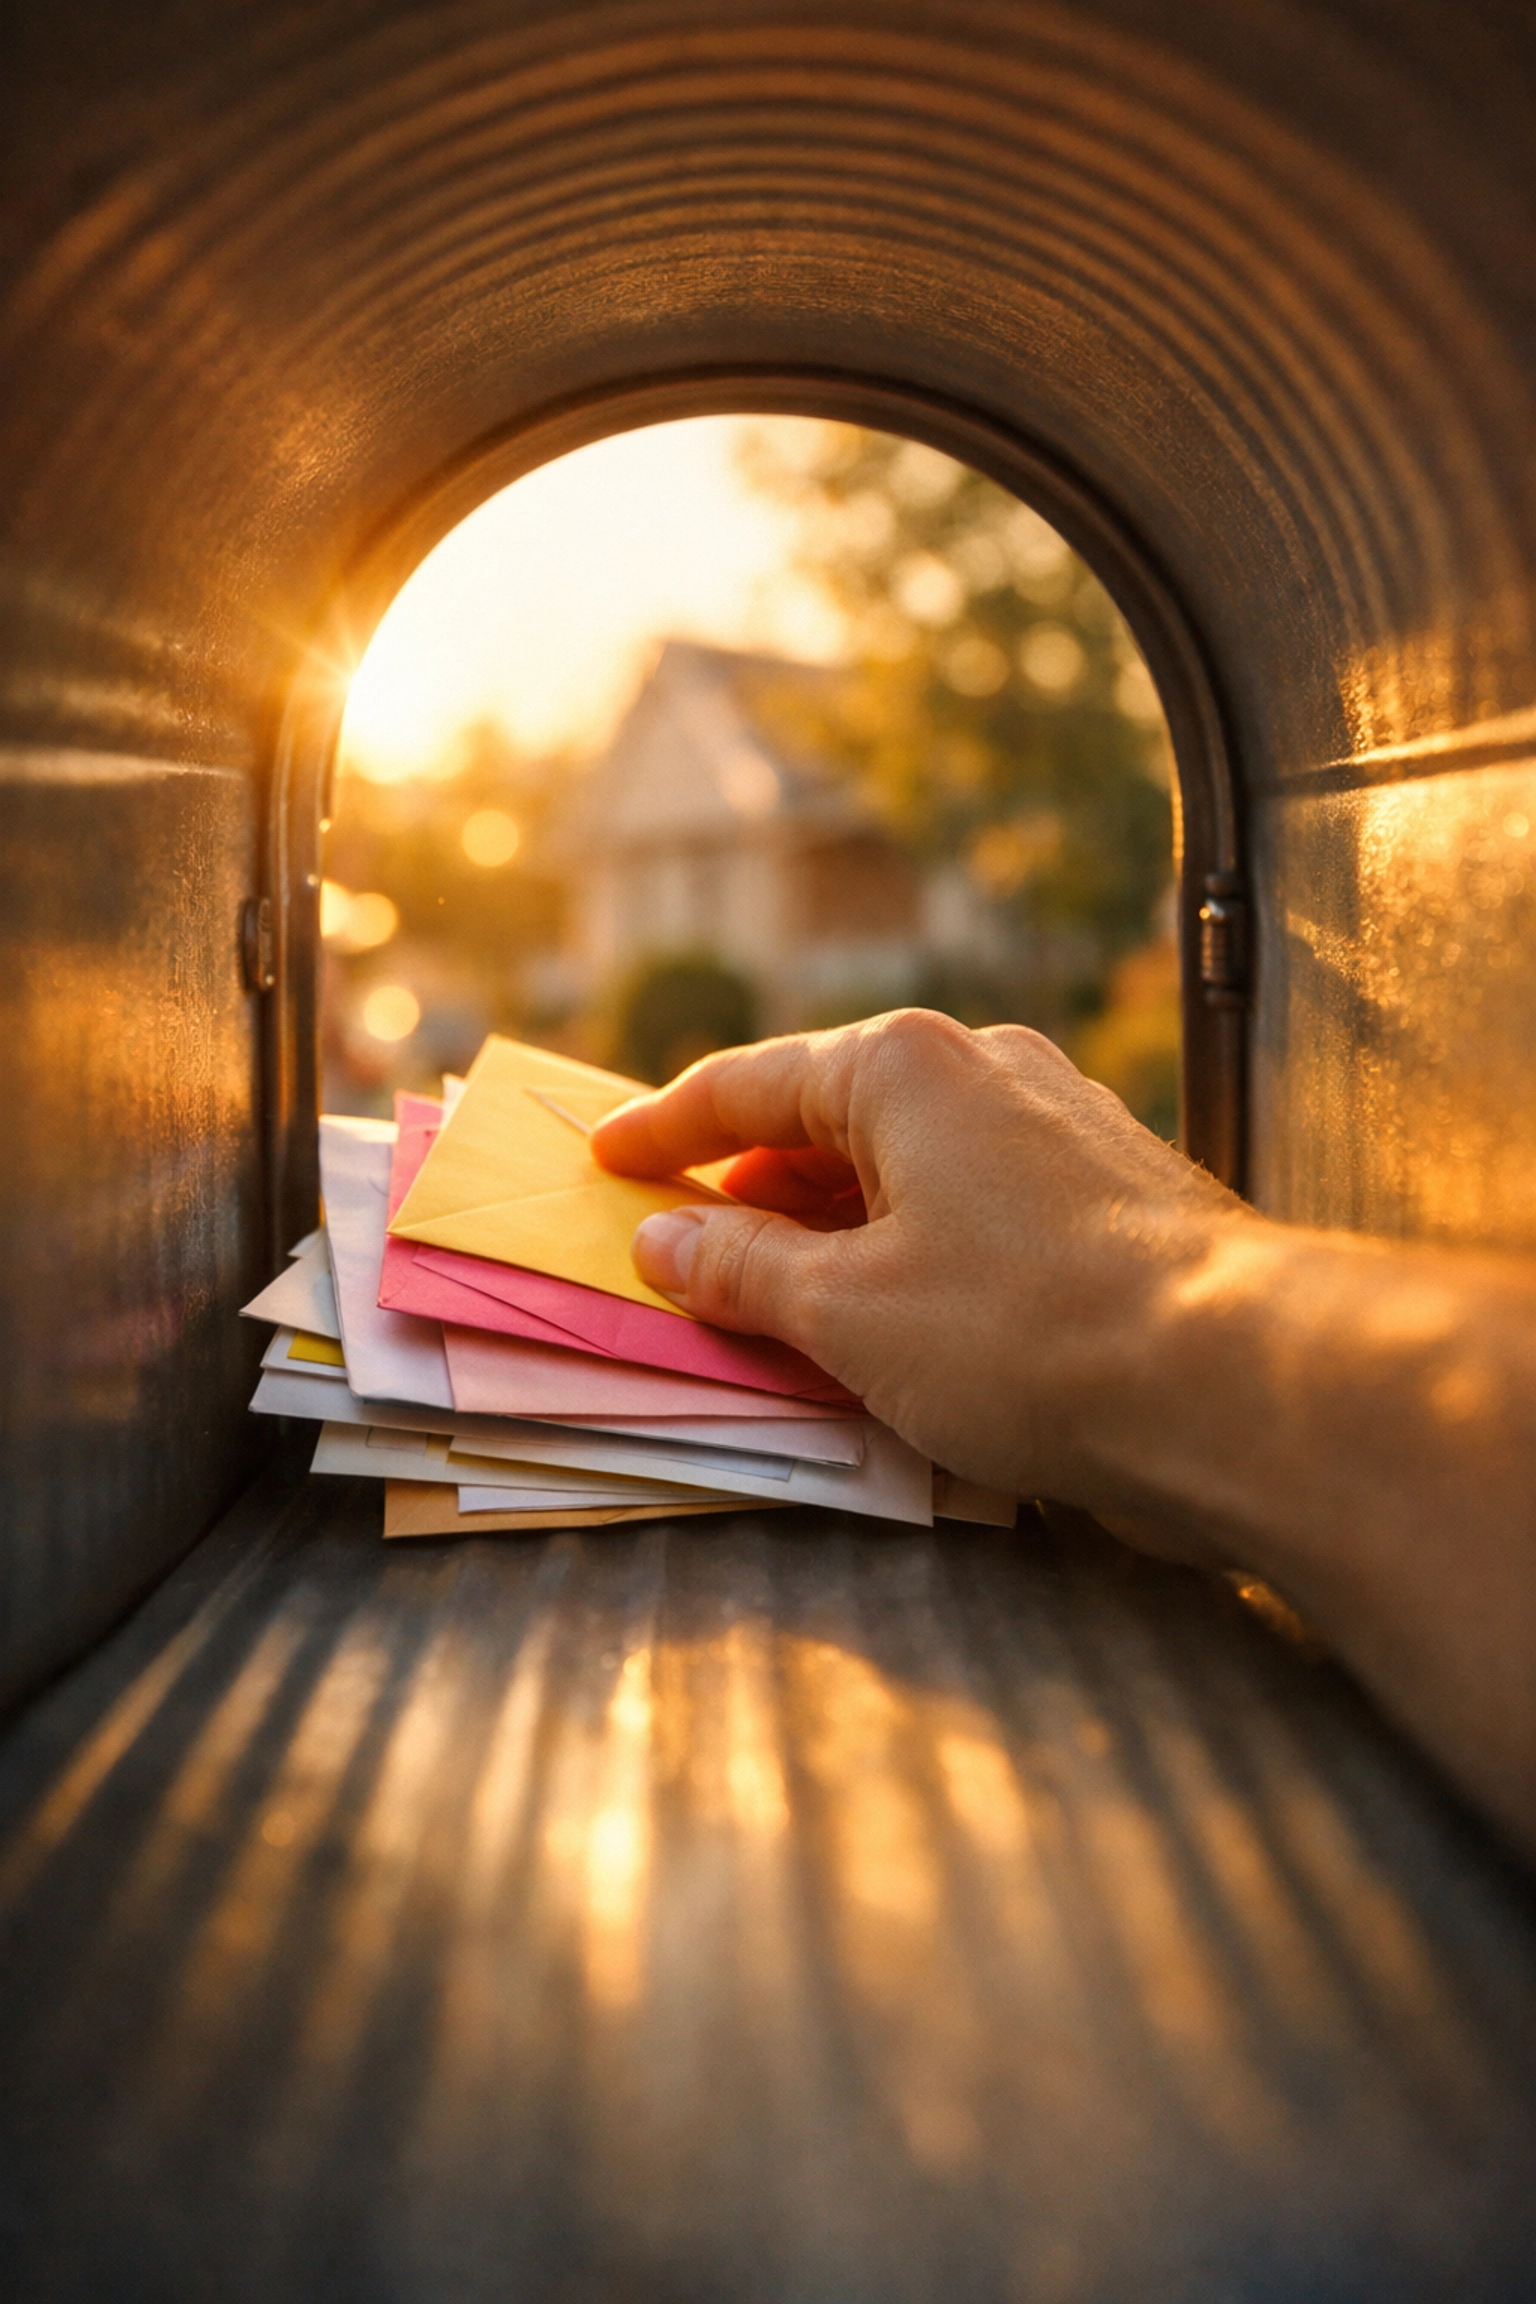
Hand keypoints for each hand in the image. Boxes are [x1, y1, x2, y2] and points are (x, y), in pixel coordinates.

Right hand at [592, 1010, 1246, 1517]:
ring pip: (907, 1171)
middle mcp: (988, 1070)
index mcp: (908, 1065)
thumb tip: (663, 1239)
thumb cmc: (1028, 1333)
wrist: (1234, 1380)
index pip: (750, 1085)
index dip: (666, 1127)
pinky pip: (973, 1210)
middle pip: (831, 1122)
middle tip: (682, 1251)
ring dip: (832, 1234)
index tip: (606, 1156)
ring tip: (777, 1308)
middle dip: (751, 1190)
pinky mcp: (1108, 1196)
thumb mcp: (848, 1310)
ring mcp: (1059, 1128)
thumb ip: (742, 1269)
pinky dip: (911, 1255)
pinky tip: (895, 1326)